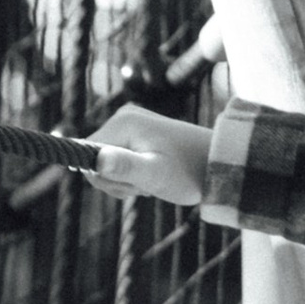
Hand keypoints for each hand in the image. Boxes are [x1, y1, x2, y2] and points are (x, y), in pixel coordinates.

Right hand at [88, 102, 212, 205]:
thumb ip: (126, 167)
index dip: (104, 178)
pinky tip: (154, 177)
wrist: (218, 166)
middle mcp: (124, 117)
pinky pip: (122, 160)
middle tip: (146, 186)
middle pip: (97, 158)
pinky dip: (134, 175)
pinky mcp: (140, 135)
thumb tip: (96, 160)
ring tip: (153, 182)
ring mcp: (132, 125)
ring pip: (109, 162)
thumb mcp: (156, 175)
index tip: (133, 185)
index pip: (86, 154)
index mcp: (122, 122)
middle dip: (118, 180)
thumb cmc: (189, 172)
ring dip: (127, 180)